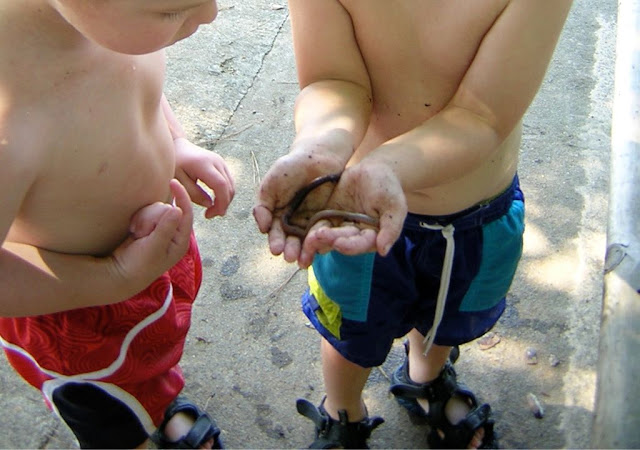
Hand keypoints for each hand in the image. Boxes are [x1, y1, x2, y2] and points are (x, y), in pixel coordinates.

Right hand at [111, 179, 193, 287]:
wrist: (119, 273)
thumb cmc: (138, 265)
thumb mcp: (153, 247)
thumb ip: (165, 228)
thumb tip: (177, 209)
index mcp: (181, 241)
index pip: (186, 213)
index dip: (181, 197)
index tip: (173, 182)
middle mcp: (173, 234)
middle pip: (168, 209)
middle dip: (152, 216)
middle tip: (141, 232)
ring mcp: (161, 230)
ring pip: (155, 210)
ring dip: (144, 218)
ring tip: (137, 233)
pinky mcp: (149, 228)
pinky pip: (146, 213)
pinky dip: (139, 219)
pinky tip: (134, 231)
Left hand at [173, 138, 234, 217]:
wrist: (178, 146)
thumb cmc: (175, 164)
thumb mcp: (178, 181)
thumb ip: (193, 193)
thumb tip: (210, 204)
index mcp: (204, 164)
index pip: (221, 185)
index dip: (220, 202)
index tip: (211, 214)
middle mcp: (216, 161)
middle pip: (229, 187)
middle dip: (223, 204)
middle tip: (210, 215)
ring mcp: (221, 162)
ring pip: (231, 186)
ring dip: (225, 200)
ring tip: (212, 210)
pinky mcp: (222, 164)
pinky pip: (229, 182)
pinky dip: (225, 194)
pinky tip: (214, 201)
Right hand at [253, 146, 346, 261]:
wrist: (319, 156)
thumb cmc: (291, 167)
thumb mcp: (271, 184)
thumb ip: (263, 205)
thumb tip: (262, 229)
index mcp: (277, 215)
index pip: (275, 233)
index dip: (275, 241)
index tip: (276, 249)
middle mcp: (293, 222)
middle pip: (291, 240)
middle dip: (289, 249)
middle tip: (290, 258)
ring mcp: (311, 222)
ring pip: (306, 241)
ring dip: (304, 252)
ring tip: (302, 261)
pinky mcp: (328, 220)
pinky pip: (324, 233)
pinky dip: (322, 243)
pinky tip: (320, 250)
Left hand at [298, 160, 406, 267]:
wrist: (374, 171)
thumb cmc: (388, 188)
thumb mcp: (395, 205)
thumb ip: (391, 227)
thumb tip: (383, 250)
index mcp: (370, 237)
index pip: (360, 244)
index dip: (350, 245)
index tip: (340, 243)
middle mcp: (352, 236)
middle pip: (340, 241)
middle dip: (329, 240)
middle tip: (317, 237)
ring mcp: (337, 227)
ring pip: (325, 237)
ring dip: (315, 240)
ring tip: (307, 238)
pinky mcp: (325, 217)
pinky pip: (314, 224)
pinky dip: (306, 230)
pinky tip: (297, 231)